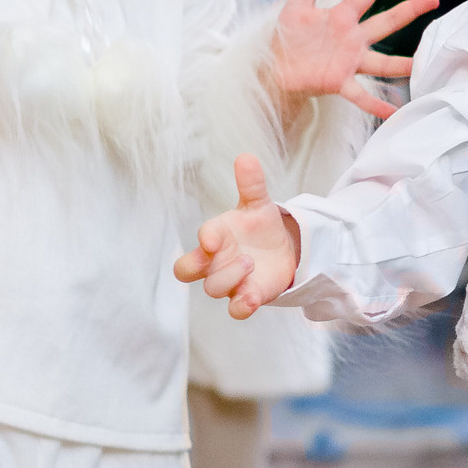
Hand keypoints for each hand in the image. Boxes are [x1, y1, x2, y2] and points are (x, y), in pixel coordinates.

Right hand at [175, 154, 301, 316]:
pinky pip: (235, 310)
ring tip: (252, 263)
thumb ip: (251, 184)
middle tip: (219, 253)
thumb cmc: (259, 226)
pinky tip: (252, 298)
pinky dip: (241, 306)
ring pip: (213, 289)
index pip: (198, 240)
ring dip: (230, 277)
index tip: (212, 239)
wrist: (283, 249)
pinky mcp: (247, 297)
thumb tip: (246, 156)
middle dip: (196, 266)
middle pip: (184, 271)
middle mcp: (215, 261)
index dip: (203, 240)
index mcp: (215, 235)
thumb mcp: (258, 204)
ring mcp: (230, 281)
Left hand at [267, 0, 439, 119]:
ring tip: (421, 65)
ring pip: (381, 62)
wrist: (274, 68)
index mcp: (341, 16)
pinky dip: (376, 104)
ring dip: (401, 65)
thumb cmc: (288, 36)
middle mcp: (352, 38)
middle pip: (386, 22)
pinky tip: (393, 113)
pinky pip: (361, 94)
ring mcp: (349, 61)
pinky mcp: (339, 82)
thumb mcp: (296, 4)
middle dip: (409, 10)